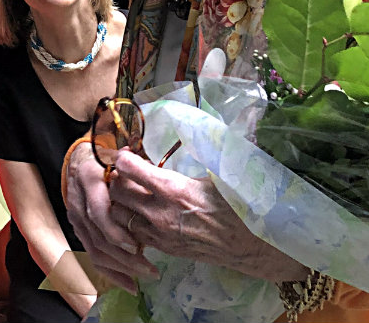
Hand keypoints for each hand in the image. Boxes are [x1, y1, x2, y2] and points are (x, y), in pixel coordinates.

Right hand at [64, 142, 157, 291]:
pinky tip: (129, 284)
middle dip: (124, 257)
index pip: (99, 211)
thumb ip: (132, 163)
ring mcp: (76, 217)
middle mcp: (79, 199)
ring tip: (144, 276)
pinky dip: (111, 272)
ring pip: (95, 250)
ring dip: (120, 268)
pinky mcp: (79, 229)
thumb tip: (143, 164)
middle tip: (150, 269)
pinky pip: (92, 255)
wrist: (80, 159)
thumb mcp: (119, 154)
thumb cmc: (108, 156)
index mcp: (89, 178)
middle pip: (98, 237)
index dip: (116, 231)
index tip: (138, 245)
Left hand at [107, 150, 305, 281]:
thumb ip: (205, 149)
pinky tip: (142, 212)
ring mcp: (158, 235)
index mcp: (173, 189)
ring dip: (120, 201)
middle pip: (117, 192)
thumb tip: (210, 120)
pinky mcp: (162, 249)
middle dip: (118, 178)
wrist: (251, 248)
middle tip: (128, 170)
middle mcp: (159, 213)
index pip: (129, 168)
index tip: (128, 151)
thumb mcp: (221, 173)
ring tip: (132, 191)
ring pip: (118, 215)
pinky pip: (131, 233)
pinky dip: (130, 220)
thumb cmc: (239, 207)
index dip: (124, 156)